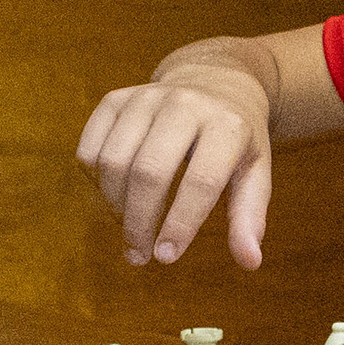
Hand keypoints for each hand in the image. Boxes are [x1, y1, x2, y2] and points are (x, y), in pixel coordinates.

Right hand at [77, 70, 273, 268]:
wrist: (213, 82)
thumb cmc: (234, 139)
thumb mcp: (254, 172)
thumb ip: (249, 217)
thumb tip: (250, 262)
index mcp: (226, 124)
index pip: (201, 180)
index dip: (181, 223)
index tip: (166, 258)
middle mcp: (184, 104)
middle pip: (148, 172)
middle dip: (139, 223)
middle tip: (139, 256)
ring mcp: (145, 97)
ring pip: (113, 162)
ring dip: (114, 208)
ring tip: (129, 232)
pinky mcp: (115, 99)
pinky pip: (89, 150)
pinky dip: (95, 185)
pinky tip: (115, 201)